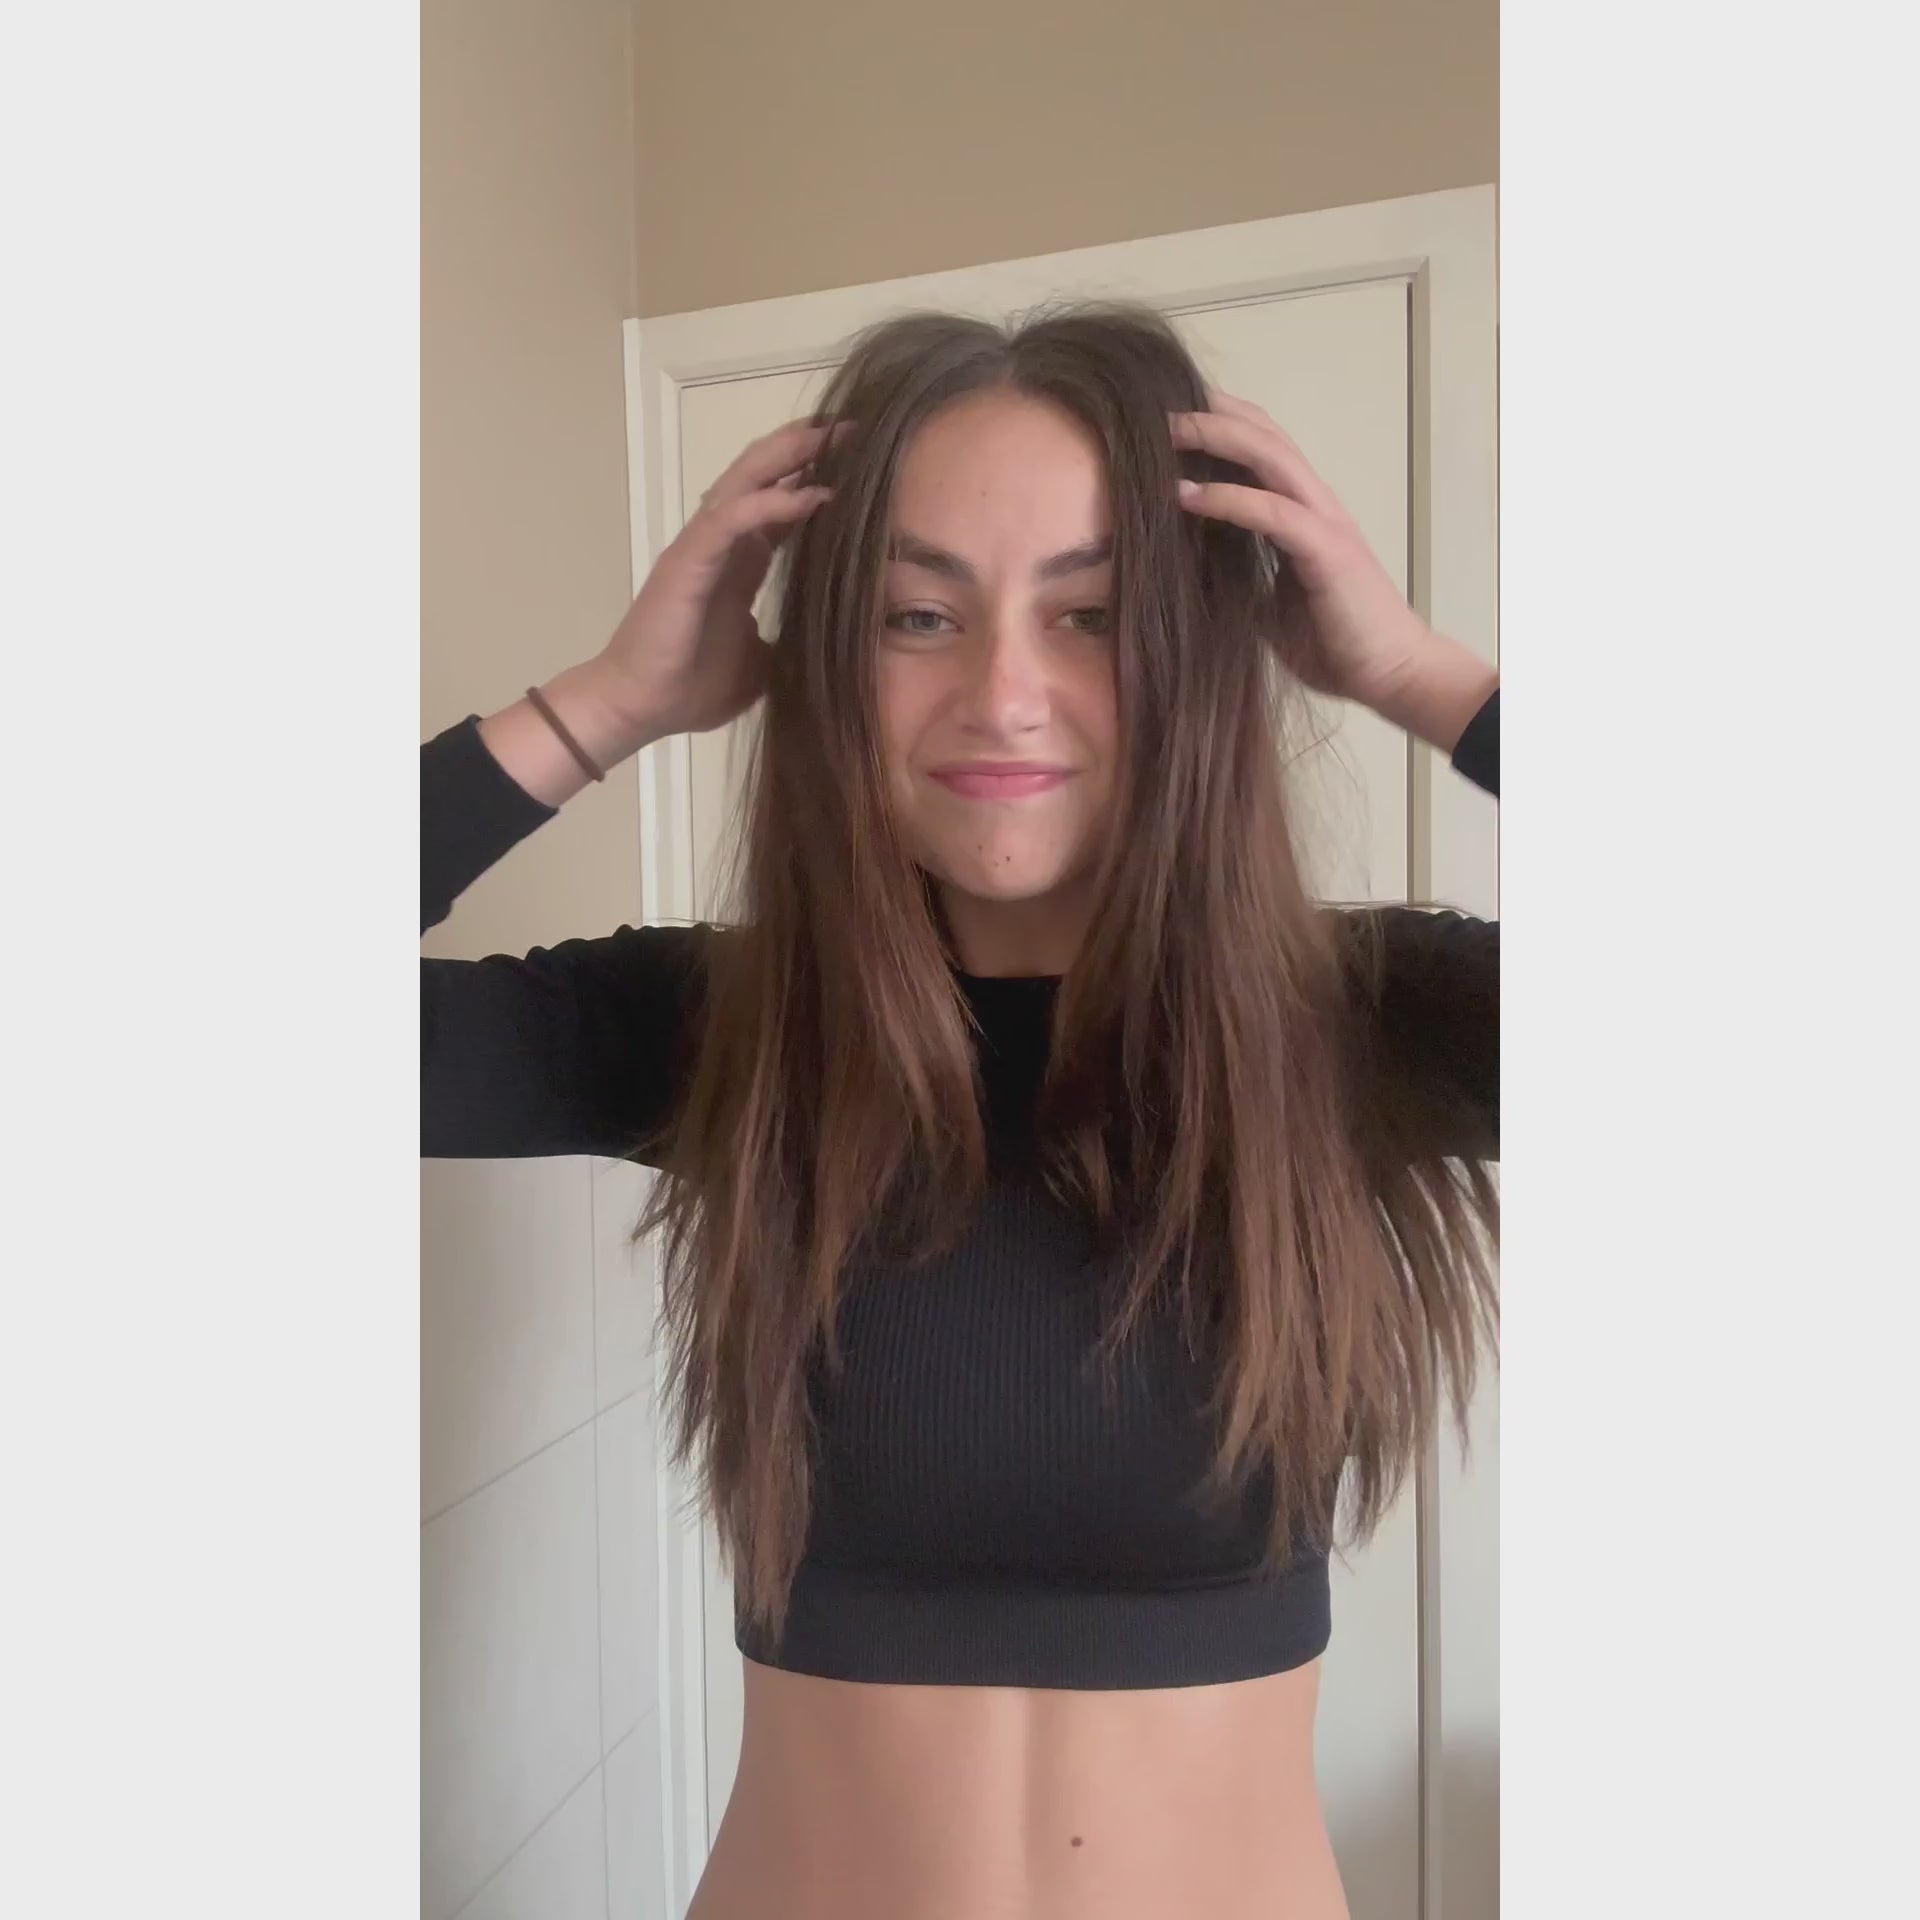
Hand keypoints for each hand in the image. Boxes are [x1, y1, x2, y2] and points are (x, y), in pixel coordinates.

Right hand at [592, 419, 838, 736]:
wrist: (641, 708)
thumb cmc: (692, 688)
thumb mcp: (762, 662)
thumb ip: (788, 639)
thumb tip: (829, 646)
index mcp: (738, 562)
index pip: (779, 504)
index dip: (815, 479)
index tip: (862, 461)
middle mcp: (720, 544)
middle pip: (763, 476)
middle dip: (806, 448)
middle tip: (853, 427)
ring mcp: (701, 547)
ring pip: (745, 481)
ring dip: (789, 455)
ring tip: (833, 437)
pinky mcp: (688, 561)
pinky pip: (732, 519)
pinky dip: (771, 503)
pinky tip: (811, 496)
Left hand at [1171, 392, 1455, 722]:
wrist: (1393, 675)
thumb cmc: (1337, 644)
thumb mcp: (1269, 608)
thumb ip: (1239, 580)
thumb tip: (1190, 575)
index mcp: (1304, 513)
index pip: (1262, 448)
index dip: (1220, 424)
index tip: (1168, 416)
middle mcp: (1316, 505)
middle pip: (1263, 434)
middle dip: (1209, 413)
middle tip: (1156, 404)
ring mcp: (1324, 522)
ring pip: (1270, 456)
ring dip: (1215, 438)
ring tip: (1165, 431)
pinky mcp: (1327, 551)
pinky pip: (1273, 512)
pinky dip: (1228, 499)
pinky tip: (1187, 495)